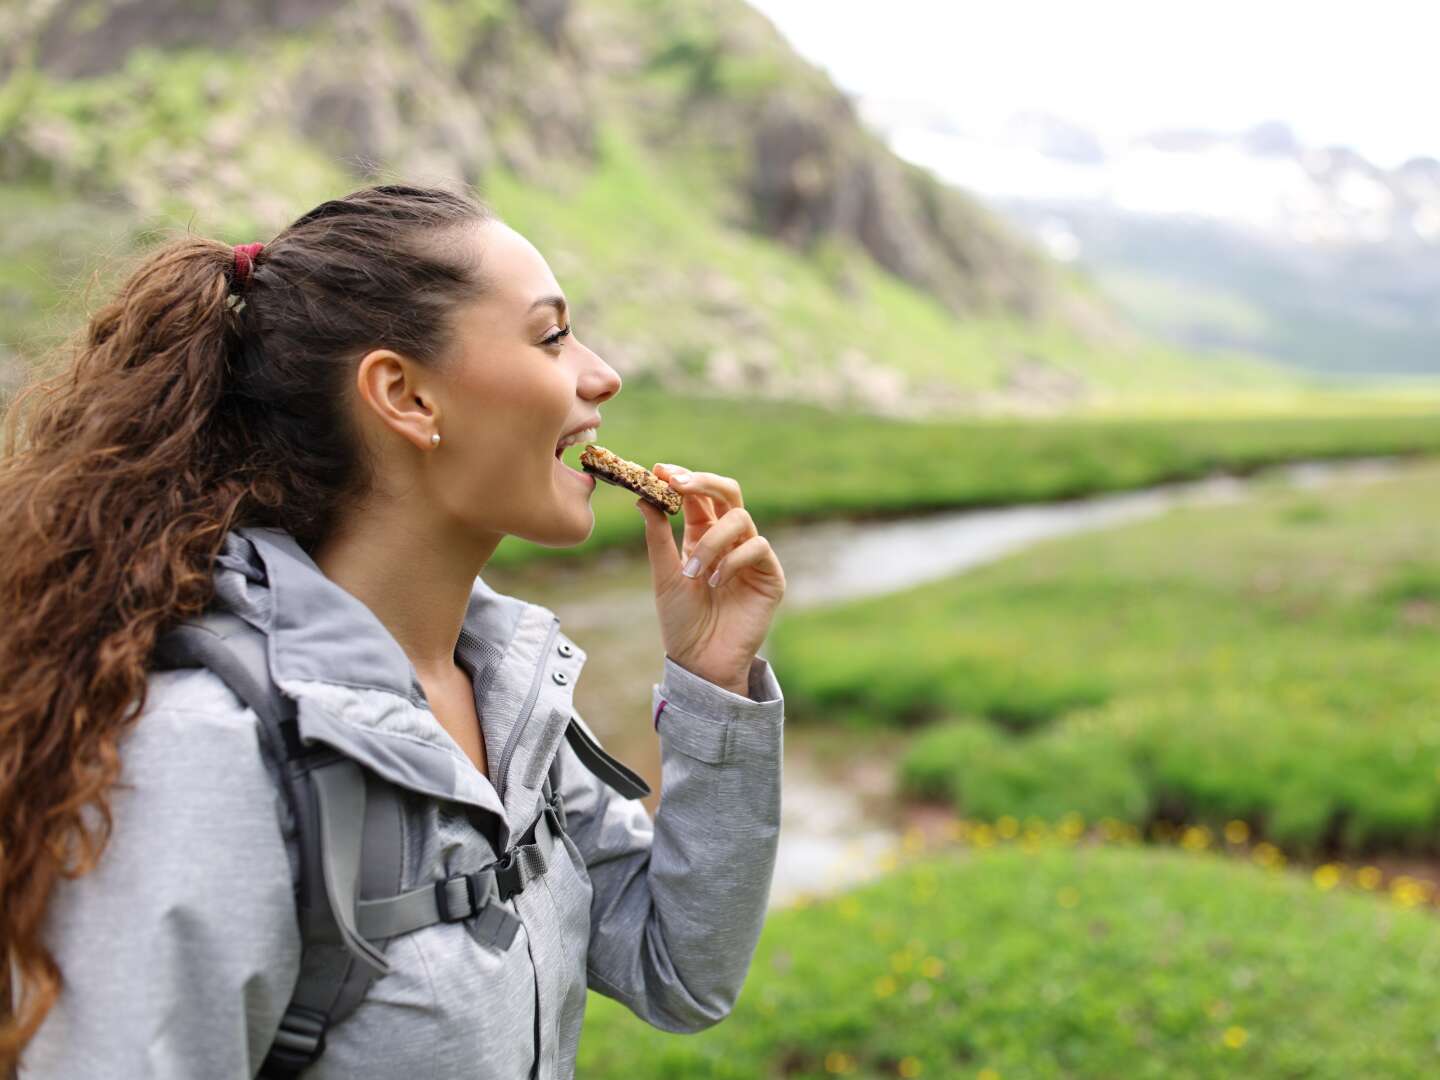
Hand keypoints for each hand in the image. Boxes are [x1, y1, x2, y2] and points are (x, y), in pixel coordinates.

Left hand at [634, 463, 785, 694]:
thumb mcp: (663, 575)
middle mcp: (730, 539)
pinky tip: (716, 582)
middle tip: (679, 483)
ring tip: (693, 572)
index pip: (698, 494)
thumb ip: (658, 536)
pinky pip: (757, 547)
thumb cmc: (681, 621)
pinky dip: (732, 559)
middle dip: (704, 481)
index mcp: (703, 535)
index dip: (682, 478)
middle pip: (728, 491)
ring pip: (739, 518)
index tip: (660, 470)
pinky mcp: (770, 575)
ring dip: (712, 541)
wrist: (700, 661)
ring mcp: (751, 555)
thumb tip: (642, 496)